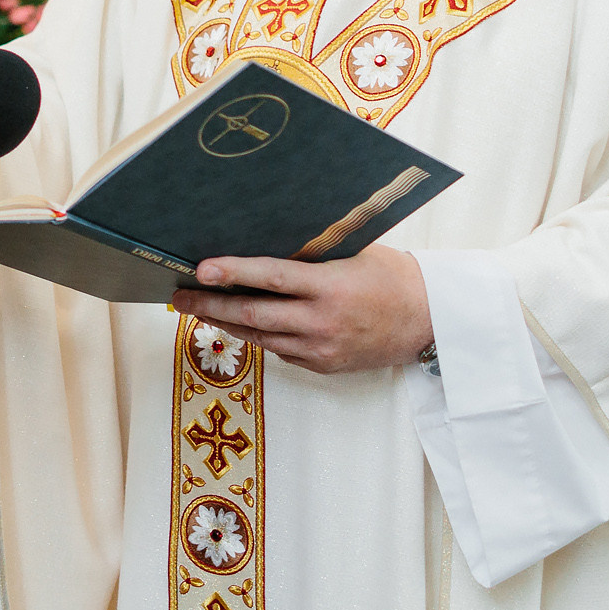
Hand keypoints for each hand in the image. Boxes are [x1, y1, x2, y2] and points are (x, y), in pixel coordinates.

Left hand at [169, 246, 431, 375]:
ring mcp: (320, 349)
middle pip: (252, 316)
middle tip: (179, 296)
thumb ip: (312, 254)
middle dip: (209, 305)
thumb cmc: (392, 277)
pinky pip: (279, 349)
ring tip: (197, 308)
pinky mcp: (322, 366)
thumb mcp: (354, 253)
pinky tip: (237, 322)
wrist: (429, 322)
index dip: (232, 273)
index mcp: (330, 287)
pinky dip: (256, 335)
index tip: (200, 270)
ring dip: (225, 323)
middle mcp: (322, 322)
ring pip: (259, 337)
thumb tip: (262, 243)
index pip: (271, 278)